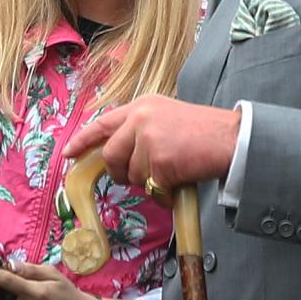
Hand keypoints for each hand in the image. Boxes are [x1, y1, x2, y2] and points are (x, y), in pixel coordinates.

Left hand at [62, 95, 241, 191]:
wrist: (232, 138)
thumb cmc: (203, 131)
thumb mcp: (165, 117)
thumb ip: (140, 129)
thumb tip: (117, 156)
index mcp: (141, 106)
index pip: (103, 123)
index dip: (83, 140)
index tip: (68, 153)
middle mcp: (140, 118)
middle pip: (111, 156)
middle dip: (121, 173)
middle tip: (141, 176)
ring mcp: (149, 138)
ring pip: (131, 175)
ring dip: (148, 182)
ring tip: (172, 171)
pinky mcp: (160, 160)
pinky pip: (151, 188)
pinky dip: (164, 193)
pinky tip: (179, 182)